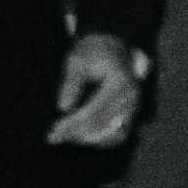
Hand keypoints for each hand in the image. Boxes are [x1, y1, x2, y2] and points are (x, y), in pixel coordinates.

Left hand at [45, 31, 144, 146]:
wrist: (112, 47)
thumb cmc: (92, 52)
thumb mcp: (76, 59)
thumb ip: (71, 82)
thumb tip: (63, 107)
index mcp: (119, 82)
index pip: (95, 109)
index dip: (74, 122)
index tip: (55, 128)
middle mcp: (131, 97)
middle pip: (103, 124)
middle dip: (77, 133)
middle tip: (54, 137)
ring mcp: (134, 107)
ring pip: (112, 135)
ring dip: (87, 139)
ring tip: (63, 137)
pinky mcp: (131, 115)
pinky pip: (118, 136)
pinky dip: (99, 140)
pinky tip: (78, 138)